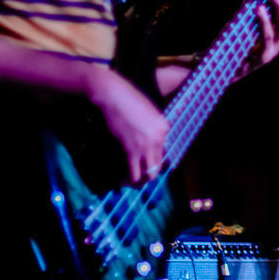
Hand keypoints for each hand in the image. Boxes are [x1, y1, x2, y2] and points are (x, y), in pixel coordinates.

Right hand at [87, 66, 168, 184]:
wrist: (114, 95)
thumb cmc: (127, 100)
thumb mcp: (148, 112)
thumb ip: (151, 128)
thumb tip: (146, 143)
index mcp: (165, 127)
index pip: (164, 150)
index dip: (153, 158)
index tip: (145, 163)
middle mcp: (160, 138)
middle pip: (158, 164)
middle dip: (150, 174)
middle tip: (140, 178)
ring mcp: (146, 144)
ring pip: (149, 172)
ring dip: (141, 180)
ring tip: (133, 183)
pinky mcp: (131, 149)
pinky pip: (134, 171)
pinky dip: (130, 179)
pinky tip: (124, 181)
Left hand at [235, 0, 278, 79]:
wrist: (217, 69)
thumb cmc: (231, 45)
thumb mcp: (241, 21)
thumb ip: (249, 4)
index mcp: (276, 33)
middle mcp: (278, 42)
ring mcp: (272, 51)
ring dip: (276, 6)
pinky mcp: (262, 58)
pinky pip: (266, 38)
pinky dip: (264, 22)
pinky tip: (257, 8)